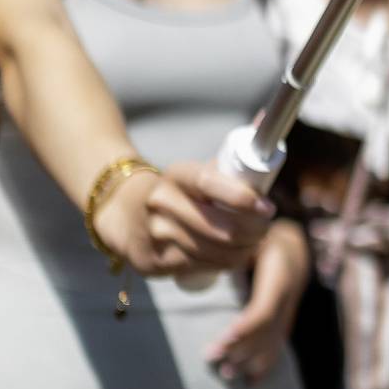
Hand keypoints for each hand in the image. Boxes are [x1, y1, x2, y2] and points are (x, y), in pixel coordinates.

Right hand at [95, 160, 271, 278]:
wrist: (120, 212)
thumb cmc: (175, 191)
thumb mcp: (194, 172)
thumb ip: (231, 157)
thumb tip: (265, 120)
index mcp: (176, 175)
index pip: (210, 183)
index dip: (243, 198)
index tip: (267, 207)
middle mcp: (162, 203)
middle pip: (222, 228)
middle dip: (255, 231)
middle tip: (266, 228)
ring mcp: (157, 235)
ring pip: (218, 252)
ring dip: (245, 250)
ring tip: (253, 242)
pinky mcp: (155, 262)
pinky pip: (204, 268)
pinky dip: (226, 263)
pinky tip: (232, 255)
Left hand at [205, 220, 309, 382]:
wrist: (292, 241)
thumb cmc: (259, 231)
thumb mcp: (247, 231)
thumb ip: (226, 247)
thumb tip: (195, 260)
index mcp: (280, 271)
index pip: (265, 308)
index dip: (246, 327)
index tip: (224, 339)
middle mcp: (289, 293)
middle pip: (267, 329)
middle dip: (240, 346)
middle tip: (211, 357)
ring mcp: (291, 307)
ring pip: (274, 339)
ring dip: (250, 359)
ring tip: (226, 373)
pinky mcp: (287, 318)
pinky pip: (278, 343)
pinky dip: (265, 364)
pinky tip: (252, 382)